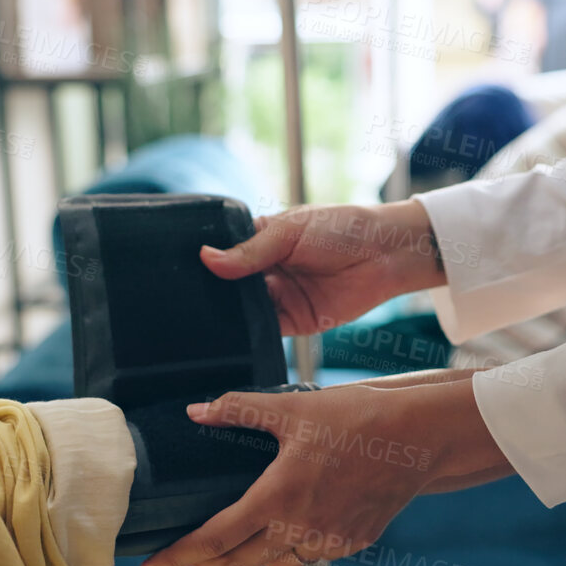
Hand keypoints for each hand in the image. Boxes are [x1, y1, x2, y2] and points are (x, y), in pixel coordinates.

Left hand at [138, 370, 506, 565]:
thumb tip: (197, 410)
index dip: (177, 558)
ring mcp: (328, 541)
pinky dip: (287, 550)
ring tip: (233, 542)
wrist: (419, 439)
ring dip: (247, 558)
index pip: (213, 540)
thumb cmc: (357, 418)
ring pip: (272, 565)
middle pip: (236, 563)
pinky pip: (307, 557)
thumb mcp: (293, 408)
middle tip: (185, 556)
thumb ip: (239, 410)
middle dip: (205, 563)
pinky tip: (284, 530)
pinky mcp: (351, 543)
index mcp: (277, 498)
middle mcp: (299, 529)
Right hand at [201, 199, 445, 336]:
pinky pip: (267, 332)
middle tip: (184, 301)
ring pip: (245, 311)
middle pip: (230, 286)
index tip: (179, 273)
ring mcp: (280, 297)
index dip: (205, 263)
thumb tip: (206, 258)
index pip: (224, 253)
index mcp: (262, 240)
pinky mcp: (295, 322)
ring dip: (230, 316)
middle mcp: (266, 270)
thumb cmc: (342, 228)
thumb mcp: (291, 232)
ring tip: (203, 320)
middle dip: (213, 294)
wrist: (386, 255)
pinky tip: (234, 337)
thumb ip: (250, 250)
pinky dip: (252, 335)